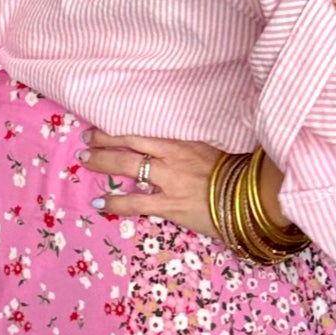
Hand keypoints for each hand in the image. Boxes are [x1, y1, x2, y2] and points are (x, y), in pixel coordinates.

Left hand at [79, 126, 290, 238]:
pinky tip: (100, 204)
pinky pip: (136, 203)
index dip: (118, 131)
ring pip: (129, 166)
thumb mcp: (210, 154)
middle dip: (104, 142)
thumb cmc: (235, 177)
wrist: (249, 199)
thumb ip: (189, 151)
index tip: (100, 129)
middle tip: (86, 141)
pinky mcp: (170, 205)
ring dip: (104, 163)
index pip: (142, 134)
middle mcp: (172, 157)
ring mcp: (170, 181)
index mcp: (182, 143)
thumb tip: (175, 155)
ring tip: (85, 162)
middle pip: (130, 145)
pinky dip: (116, 202)